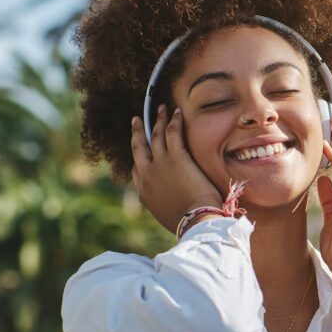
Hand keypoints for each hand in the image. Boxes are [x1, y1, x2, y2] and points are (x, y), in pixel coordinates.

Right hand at [130, 106, 222, 233]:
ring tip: (160, 108)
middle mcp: (148, 175)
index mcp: (145, 193)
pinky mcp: (176, 157)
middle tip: (137, 121)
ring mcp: (160, 164)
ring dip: (158, 120)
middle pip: (139, 147)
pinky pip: (173, 132)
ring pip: (156, 135)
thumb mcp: (170, 218)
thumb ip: (167, 206)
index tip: (142, 152)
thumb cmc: (189, 223)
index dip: (140, 159)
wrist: (195, 222)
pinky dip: (174, 120)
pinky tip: (177, 112)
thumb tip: (176, 206)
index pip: (137, 170)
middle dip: (138, 132)